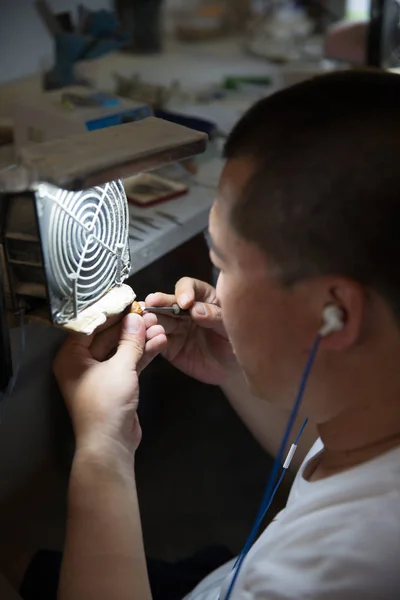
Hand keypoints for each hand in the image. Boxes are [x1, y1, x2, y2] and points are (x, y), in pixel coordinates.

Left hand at [53, 312, 166, 452]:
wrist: (111, 443)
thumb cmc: (106, 402)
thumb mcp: (120, 367)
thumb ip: (130, 341)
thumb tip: (136, 317)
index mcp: (71, 357)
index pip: (90, 326)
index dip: (110, 312)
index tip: (128, 299)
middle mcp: (82, 363)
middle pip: (107, 337)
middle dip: (130, 326)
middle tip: (148, 312)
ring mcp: (100, 375)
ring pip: (120, 350)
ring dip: (139, 340)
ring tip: (159, 326)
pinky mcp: (116, 384)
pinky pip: (128, 363)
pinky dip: (142, 354)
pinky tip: (159, 342)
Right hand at [145, 277, 236, 384]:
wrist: (232, 368)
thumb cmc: (236, 340)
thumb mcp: (230, 326)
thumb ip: (215, 316)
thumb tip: (196, 310)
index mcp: (203, 298)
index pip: (189, 286)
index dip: (184, 291)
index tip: (185, 302)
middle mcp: (185, 310)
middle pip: (169, 302)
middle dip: (160, 302)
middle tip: (152, 302)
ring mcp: (176, 328)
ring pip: (160, 320)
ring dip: (152, 319)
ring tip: (148, 320)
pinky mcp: (170, 346)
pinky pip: (157, 341)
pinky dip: (152, 338)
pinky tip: (150, 337)